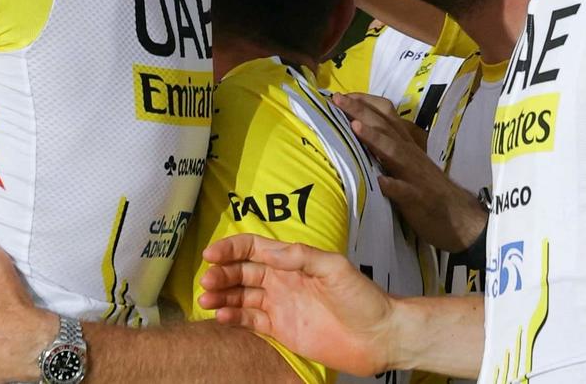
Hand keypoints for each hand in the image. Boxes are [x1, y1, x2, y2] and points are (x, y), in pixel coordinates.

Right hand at [197, 232, 401, 377]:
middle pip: (242, 272)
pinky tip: (222, 317)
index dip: (231, 249)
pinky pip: (250, 321)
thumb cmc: (363, 297)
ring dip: (222, 295)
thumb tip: (269, 251)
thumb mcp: (334, 267)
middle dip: (221, 273)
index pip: (253, 249)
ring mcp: (280, 306)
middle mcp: (282, 281)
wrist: (379, 337)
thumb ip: (300, 256)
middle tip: (207, 281)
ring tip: (207, 299)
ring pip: (241, 296)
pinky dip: (233, 317)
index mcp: (292, 262)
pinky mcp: (281, 330)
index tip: (211, 254)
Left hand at [332, 92, 486, 253]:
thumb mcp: (408, 164)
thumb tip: (358, 133)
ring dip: (375, 138)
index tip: (341, 94)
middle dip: (360, 111)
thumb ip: (388, 148)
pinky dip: (393, 186)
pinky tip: (381, 183)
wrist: (461, 218)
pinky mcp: (418, 199)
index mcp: (406, 145)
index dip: (365, 102)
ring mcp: (415, 176)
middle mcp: (410, 154)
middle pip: (385, 126)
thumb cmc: (429, 189)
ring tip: (354, 127)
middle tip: (337, 98)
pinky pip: (405, 191)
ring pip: (394, 152)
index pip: (386, 115)